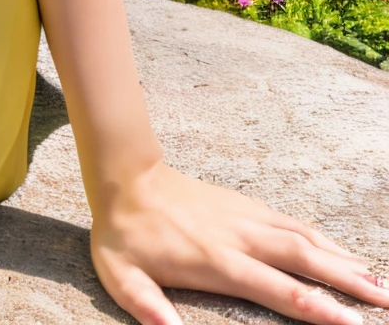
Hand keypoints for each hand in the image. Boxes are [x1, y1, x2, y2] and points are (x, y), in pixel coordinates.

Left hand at [91, 161, 388, 324]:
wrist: (125, 175)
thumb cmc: (124, 233)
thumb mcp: (122, 275)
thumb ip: (147, 307)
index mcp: (218, 261)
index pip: (277, 288)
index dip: (316, 308)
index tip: (352, 324)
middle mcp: (240, 237)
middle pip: (303, 260)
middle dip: (347, 282)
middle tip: (385, 300)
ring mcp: (244, 217)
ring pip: (302, 237)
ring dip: (341, 259)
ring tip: (376, 279)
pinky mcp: (243, 204)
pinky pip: (289, 221)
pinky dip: (319, 237)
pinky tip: (339, 250)